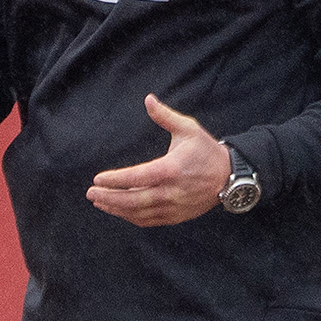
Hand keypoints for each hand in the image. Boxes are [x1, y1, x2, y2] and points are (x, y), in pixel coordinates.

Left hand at [86, 94, 233, 226]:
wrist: (229, 176)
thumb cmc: (206, 150)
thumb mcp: (188, 128)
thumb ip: (165, 116)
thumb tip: (148, 99)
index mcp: (172, 169)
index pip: (137, 177)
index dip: (116, 180)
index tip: (98, 178)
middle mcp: (172, 191)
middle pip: (134, 200)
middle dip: (109, 197)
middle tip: (91, 193)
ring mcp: (174, 207)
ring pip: (139, 213)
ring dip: (116, 209)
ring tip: (99, 202)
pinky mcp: (176, 216)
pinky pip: (149, 220)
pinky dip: (131, 217)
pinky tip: (118, 210)